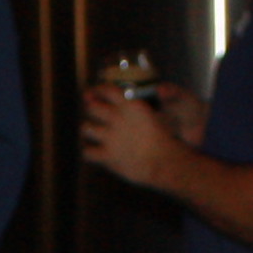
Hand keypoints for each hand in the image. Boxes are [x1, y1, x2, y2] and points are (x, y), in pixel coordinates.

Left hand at [79, 83, 202, 186]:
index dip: (97, 90)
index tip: (92, 92)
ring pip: (87, 128)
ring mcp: (110, 137)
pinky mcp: (107, 155)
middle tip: (92, 110)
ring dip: (88, 129)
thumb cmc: (165, 140)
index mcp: (130, 105)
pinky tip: (93, 153)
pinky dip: (89, 152)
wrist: (164, 162)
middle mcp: (117, 118)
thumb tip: (129, 108)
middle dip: (91, 108)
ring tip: (91, 131)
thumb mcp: (155, 116)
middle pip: (93, 107)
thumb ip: (139, 110)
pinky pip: (88, 152)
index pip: (107, 90)